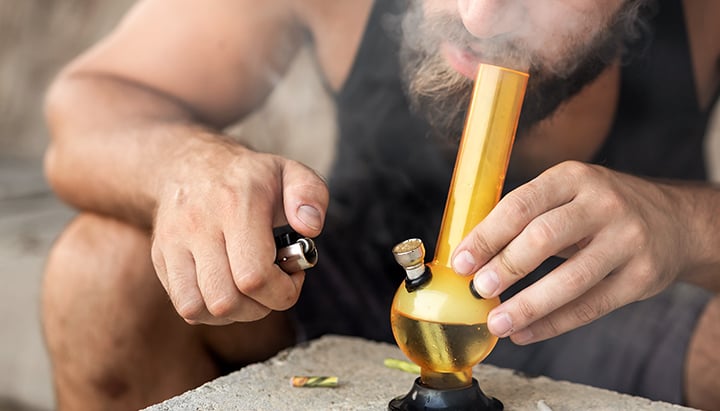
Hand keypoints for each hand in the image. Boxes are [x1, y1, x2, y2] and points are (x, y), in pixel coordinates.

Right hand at [150, 133, 327, 324]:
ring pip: (199, 309)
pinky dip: (211, 311)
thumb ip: (311, 195)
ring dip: (234, 313)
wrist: (190, 163)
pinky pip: (184, 305)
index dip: (282, 292)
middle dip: (260, 307)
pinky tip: (228, 290)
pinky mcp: (160, 256)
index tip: (293, 276)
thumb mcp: (289, 171)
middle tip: (273, 286)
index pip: (254, 277)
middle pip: (226, 300)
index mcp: (236, 205)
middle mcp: (199, 225)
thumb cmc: (250, 176)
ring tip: (250, 291)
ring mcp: (173, 242)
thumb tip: (310, 228)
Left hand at [451, 161, 687, 343]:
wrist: (674, 221)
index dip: (486, 236)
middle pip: (544, 238)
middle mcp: (603, 204)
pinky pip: (591, 306)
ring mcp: (627, 240)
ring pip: (570, 279)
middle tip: (477, 290)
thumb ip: (526, 216)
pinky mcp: (643, 276)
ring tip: (497, 321)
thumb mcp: (568, 193)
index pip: (520, 205)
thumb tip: (470, 253)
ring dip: (527, 305)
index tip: (460, 261)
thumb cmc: (600, 209)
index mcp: (573, 177)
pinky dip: (553, 323)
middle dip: (505, 267)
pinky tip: (525, 332)